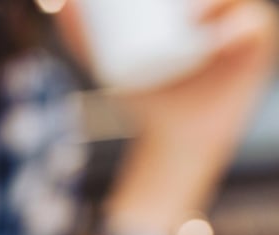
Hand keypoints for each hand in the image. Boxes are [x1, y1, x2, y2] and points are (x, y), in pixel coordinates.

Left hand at [60, 0, 277, 158]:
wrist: (171, 136)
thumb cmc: (143, 91)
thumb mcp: (108, 63)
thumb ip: (83, 37)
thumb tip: (62, 7)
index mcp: (195, 2)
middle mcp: (223, 6)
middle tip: (172, 7)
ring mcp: (243, 24)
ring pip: (235, 1)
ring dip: (215, 2)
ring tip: (189, 16)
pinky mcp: (257, 50)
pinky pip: (255, 30)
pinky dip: (238, 29)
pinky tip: (221, 33)